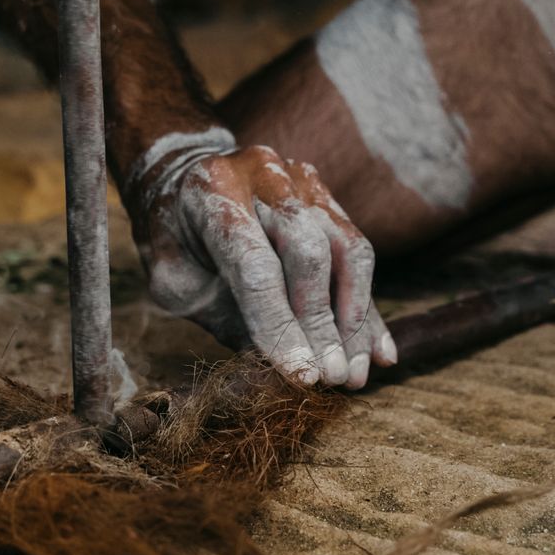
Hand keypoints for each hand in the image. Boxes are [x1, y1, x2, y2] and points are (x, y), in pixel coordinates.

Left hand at [129, 128, 394, 387]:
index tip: (303, 376)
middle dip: (323, 325)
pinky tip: (380, 353)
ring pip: (347, 251)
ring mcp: (302, 181)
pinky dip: (367, 308)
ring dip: (355, 322)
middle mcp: (264, 176)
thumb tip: (280, 367)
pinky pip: (358, 252)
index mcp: (213, 192)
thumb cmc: (175, 241)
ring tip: (354, 375)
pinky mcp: (327, 197)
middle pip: (309, 254)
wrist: (184, 177)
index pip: (255, 265)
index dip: (281, 324)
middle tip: (333, 378)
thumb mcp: (175, 282)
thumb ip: (220, 316)